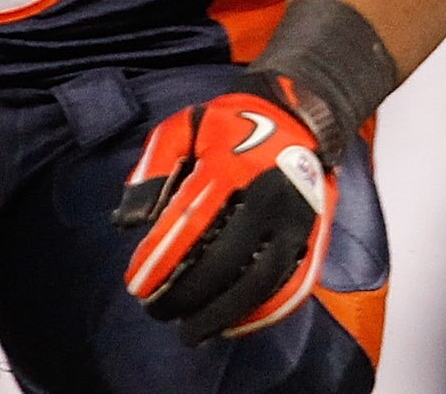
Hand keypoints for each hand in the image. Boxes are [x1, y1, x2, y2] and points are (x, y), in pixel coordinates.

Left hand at [114, 75, 335, 343]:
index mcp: (233, 165)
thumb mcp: (183, 126)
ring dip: (222, 314)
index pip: (189, 225)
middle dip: (186, 294)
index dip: (159, 262)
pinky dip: (262, 313)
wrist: (299, 114)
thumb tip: (129, 224)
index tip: (136, 286)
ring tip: (191, 332)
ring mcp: (298, 218)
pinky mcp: (316, 235)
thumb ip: (153, 168)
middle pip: (224, 260)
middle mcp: (270, 194)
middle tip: (158, 311)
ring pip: (260, 281)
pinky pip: (293, 285)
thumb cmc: (230, 125)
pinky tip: (232, 326)